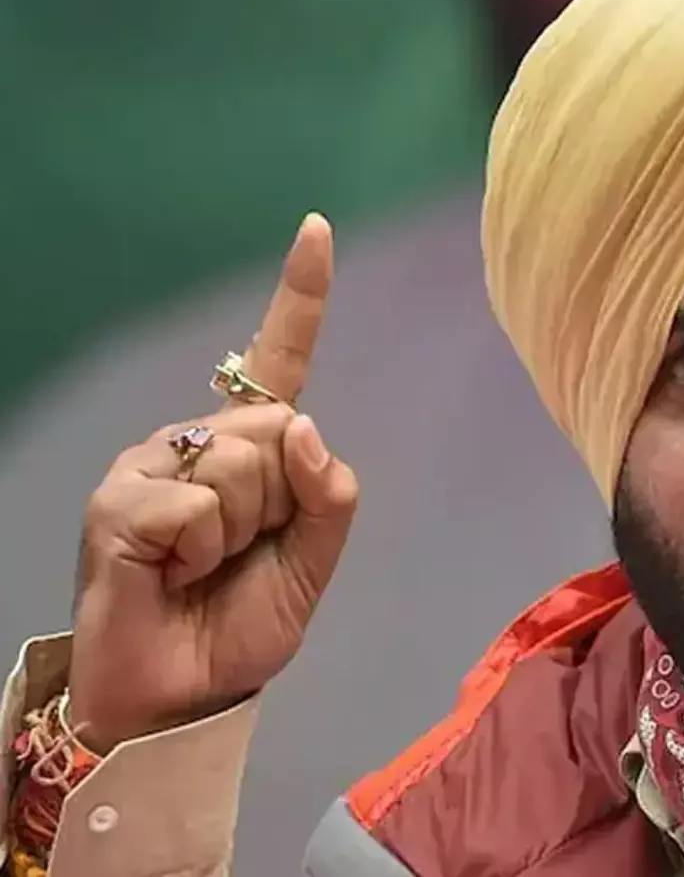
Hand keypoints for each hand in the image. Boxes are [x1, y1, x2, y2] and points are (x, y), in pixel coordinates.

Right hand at [68, 214, 358, 751]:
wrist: (182, 690)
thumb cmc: (242, 620)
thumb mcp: (313, 562)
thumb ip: (329, 498)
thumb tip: (306, 428)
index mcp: (251, 448)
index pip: (279, 361)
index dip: (300, 295)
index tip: (317, 227)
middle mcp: (198, 439)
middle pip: (276, 427)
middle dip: (281, 502)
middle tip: (244, 552)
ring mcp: (152, 463)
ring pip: (243, 461)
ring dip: (244, 529)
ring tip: (206, 565)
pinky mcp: (120, 497)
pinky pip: (199, 502)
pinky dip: (203, 549)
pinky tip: (173, 571)